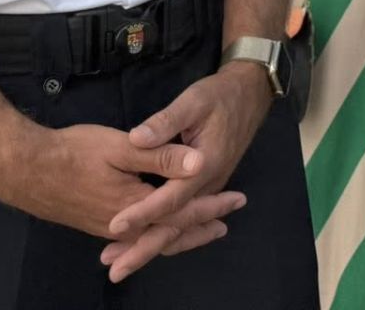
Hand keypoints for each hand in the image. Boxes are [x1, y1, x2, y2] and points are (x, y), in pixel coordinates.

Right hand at [0, 122, 235, 258]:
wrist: (25, 168)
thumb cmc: (73, 152)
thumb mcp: (121, 146)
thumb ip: (160, 154)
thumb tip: (199, 161)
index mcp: (136, 206)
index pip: (183, 211)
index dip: (211, 205)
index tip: (237, 200)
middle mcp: (124, 225)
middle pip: (171, 233)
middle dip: (200, 226)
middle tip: (226, 223)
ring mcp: (108, 228)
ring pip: (153, 238)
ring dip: (179, 234)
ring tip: (202, 230)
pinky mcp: (96, 223)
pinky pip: (136, 236)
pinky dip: (155, 236)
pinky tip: (157, 232)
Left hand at [101, 63, 275, 281]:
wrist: (250, 94)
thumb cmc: (220, 95)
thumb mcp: (193, 100)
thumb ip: (165, 122)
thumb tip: (136, 139)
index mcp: (205, 165)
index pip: (170, 198)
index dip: (142, 212)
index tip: (115, 224)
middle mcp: (209, 184)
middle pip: (176, 225)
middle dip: (144, 248)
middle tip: (114, 270)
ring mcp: (209, 188)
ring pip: (180, 226)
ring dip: (151, 246)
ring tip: (120, 262)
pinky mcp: (206, 187)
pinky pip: (184, 219)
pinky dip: (165, 234)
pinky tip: (144, 240)